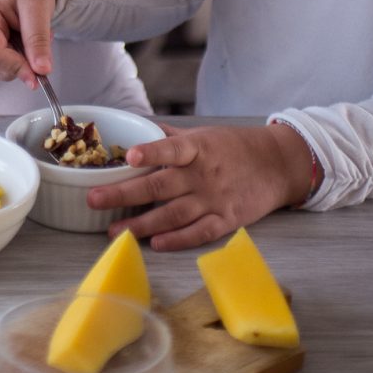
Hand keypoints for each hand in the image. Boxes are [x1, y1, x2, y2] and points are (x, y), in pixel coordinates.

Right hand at [0, 0, 62, 89]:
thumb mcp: (38, 5)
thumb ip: (37, 39)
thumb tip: (41, 70)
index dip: (18, 68)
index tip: (42, 74)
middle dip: (24, 60)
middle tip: (42, 36)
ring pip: (3, 69)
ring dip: (24, 58)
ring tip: (33, 31)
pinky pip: (6, 64)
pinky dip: (21, 56)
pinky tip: (25, 36)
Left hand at [88, 122, 316, 250]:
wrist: (278, 164)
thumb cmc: (234, 147)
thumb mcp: (204, 135)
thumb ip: (172, 137)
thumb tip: (139, 128)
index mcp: (198, 148)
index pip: (171, 148)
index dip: (151, 152)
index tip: (128, 157)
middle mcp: (203, 174)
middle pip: (160, 186)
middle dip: (124, 194)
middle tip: (94, 200)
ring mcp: (215, 199)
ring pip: (174, 214)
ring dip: (143, 224)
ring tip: (115, 232)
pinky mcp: (227, 220)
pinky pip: (200, 232)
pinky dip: (178, 239)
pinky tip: (156, 244)